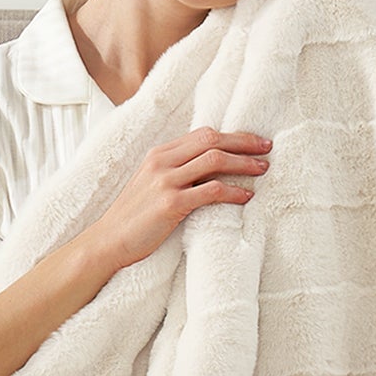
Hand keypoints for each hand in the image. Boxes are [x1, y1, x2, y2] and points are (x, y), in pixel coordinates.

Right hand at [87, 126, 271, 272]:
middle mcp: (162, 162)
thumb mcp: (151, 185)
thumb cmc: (133, 218)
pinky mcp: (170, 204)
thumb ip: (175, 172)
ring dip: (244, 165)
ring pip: (214, 161)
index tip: (254, 142)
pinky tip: (246, 197)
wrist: (107, 242)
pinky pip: (210, 191)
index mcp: (159, 154)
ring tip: (263, 170)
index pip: (203, 134)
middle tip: (268, 149)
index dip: (233, 136)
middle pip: (212, 141)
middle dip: (244, 143)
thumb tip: (209, 169)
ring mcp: (165, 181)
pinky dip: (232, 192)